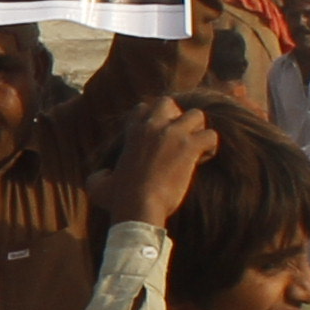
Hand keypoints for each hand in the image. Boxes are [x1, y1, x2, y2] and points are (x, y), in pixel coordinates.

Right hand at [106, 95, 215, 231]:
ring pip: (196, 115)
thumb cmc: (119, 199)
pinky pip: (211, 136)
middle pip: (169, 102)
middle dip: (177, 117)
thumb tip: (103, 174)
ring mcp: (172, 135)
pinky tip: (202, 160)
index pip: (144, 108)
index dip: (154, 120)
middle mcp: (152, 127)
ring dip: (198, 129)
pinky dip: (210, 147)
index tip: (158, 139)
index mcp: (132, 131)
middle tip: (178, 139)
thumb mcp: (99, 185)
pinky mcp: (189, 147)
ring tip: (194, 147)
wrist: (138, 207)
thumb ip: (99, 175)